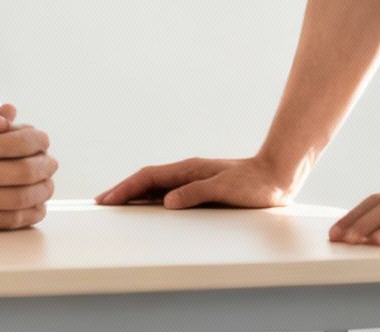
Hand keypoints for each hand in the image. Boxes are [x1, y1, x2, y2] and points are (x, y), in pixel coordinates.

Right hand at [0, 104, 56, 230]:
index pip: (17, 143)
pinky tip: (37, 207)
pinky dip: (29, 215)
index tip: (45, 141)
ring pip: (20, 199)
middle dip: (47, 167)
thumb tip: (13, 114)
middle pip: (25, 172)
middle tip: (52, 163)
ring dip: (43, 192)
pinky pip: (7, 222)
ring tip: (48, 185)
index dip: (39, 141)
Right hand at [95, 154, 299, 208]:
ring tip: (117, 206)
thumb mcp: (225, 189)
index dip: (125, 188)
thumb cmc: (255, 184)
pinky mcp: (202, 189)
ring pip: (156, 187)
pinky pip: (168, 194)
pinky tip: (149, 209)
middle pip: (146, 181)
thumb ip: (196, 194)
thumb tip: (166, 202)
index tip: (107, 199)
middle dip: (122, 191)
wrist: (278, 176)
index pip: (148, 178)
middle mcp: (188, 173)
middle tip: (101, 203)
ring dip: (135, 195)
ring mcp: (193, 180)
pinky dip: (152, 200)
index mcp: (189, 170)